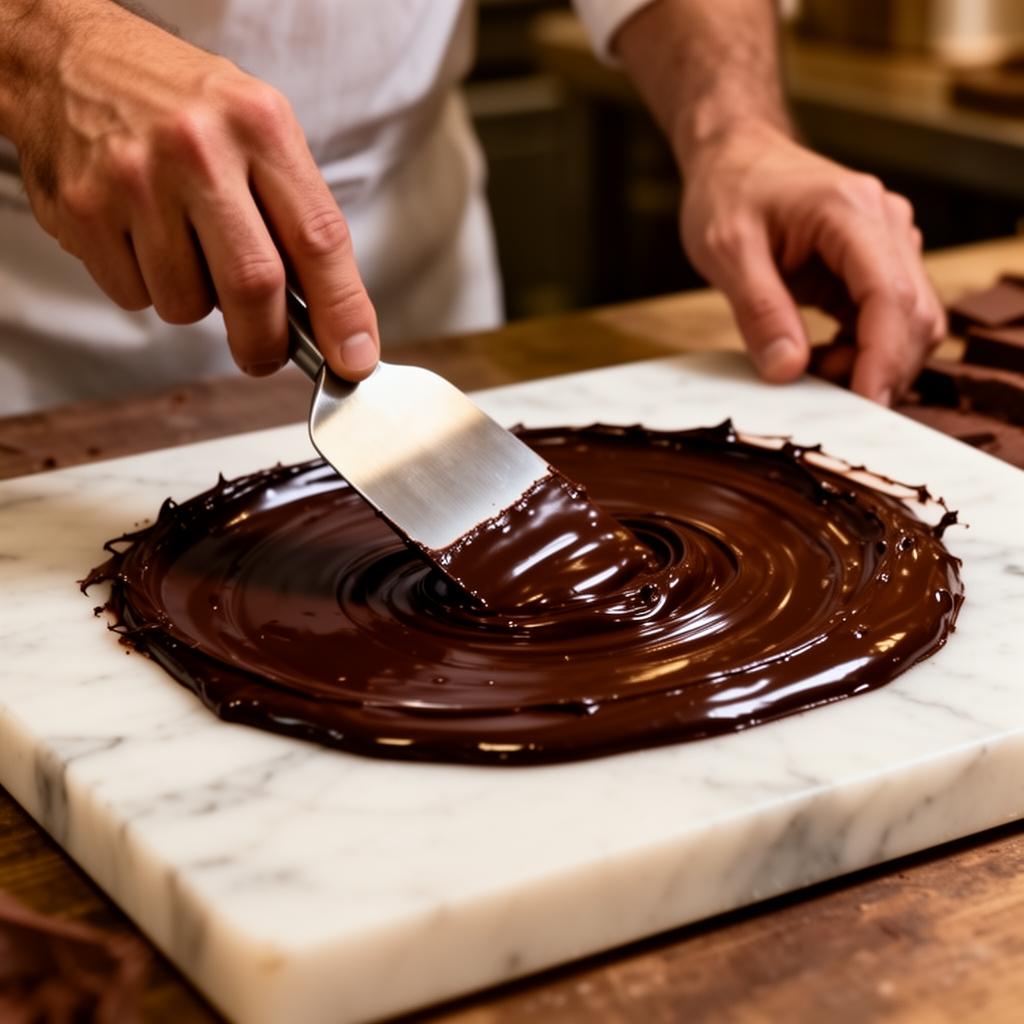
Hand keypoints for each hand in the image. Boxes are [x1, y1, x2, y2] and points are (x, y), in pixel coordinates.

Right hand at [12, 2, 378, 379]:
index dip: (342, 310)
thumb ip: (295, 214)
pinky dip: (148, 290)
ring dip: (197, 303)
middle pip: (254, 285)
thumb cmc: (178, 106)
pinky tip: (141, 240)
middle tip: (266, 353)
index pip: (319, 237)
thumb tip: (329, 315)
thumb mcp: (256, 130)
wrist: (66, 60)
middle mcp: (198, 149)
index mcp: (259, 126)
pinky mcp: (83, 210)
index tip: (354, 357)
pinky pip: (135, 297)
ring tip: (185, 250)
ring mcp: (136, 179)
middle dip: (267, 340)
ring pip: (188, 304)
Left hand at [680, 122, 944, 403]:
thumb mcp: (725, 251)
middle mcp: (885, 225)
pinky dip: (861, 354)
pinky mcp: (874, 266)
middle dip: (880, 369)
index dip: (882, 358)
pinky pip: (886, 322)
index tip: (863, 407)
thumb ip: (758, 310)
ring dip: (872, 364)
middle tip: (824, 401)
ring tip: (814, 377)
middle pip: (914, 315)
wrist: (734, 158)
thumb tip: (788, 370)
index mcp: (851, 212)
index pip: (889, 295)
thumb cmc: (727, 192)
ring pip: (910, 323)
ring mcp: (887, 245)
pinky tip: (820, 363)